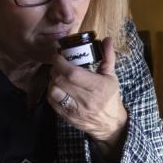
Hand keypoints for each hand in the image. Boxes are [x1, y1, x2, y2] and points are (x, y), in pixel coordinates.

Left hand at [48, 36, 127, 158]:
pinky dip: (51, 92)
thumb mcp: (111, 76)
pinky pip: (52, 102)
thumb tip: (107, 39)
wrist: (110, 124)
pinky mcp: (67, 117)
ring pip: (54, 91)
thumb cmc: (110, 97)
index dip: (61, 62)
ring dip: (52, 81)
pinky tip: (57, 88)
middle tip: (58, 64)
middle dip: (55, 69)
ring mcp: (75, 110)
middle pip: (61, 80)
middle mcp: (86, 100)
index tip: (58, 55)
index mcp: (98, 87)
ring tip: (57, 76)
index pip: (73, 73)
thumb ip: (108, 56)